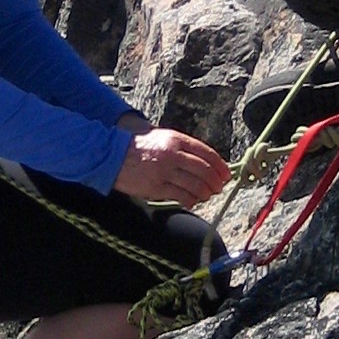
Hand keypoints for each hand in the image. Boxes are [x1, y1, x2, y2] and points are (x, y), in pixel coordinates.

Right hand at [114, 128, 228, 205]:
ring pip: (195, 186)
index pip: (207, 153)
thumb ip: (182, 147)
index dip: (220, 166)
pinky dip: (191, 200)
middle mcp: (172, 155)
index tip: (226, 174)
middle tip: (218, 187)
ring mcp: (164, 172)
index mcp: (176, 139)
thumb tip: (205, 161)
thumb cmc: (139, 146)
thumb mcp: (162, 137)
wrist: (112, 154)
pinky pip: (181, 196)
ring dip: (205, 193)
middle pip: (204, 171)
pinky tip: (192, 201)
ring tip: (206, 195)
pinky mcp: (156, 188)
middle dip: (215, 182)